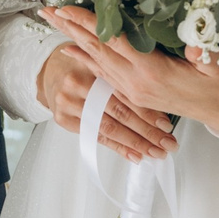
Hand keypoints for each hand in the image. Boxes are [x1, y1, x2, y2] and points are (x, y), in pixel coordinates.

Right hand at [37, 44, 175, 161]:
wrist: (51, 72)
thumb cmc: (86, 67)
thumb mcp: (103, 62)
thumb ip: (124, 74)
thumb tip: (160, 97)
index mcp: (92, 66)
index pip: (125, 94)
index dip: (147, 110)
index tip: (166, 124)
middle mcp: (78, 85)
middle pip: (118, 113)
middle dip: (146, 132)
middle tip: (167, 144)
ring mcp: (68, 104)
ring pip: (108, 128)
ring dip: (135, 143)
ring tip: (155, 152)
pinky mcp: (64, 119)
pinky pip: (95, 137)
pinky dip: (118, 147)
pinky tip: (134, 155)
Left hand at [41, 7, 218, 137]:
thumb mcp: (216, 63)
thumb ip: (201, 50)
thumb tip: (192, 34)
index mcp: (152, 72)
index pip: (113, 41)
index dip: (89, 22)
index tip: (67, 7)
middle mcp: (136, 83)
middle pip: (97, 49)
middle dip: (70, 27)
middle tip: (46, 10)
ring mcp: (134, 90)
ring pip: (98, 60)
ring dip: (75, 39)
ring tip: (54, 22)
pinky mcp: (137, 94)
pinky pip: (105, 74)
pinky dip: (88, 59)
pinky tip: (74, 49)